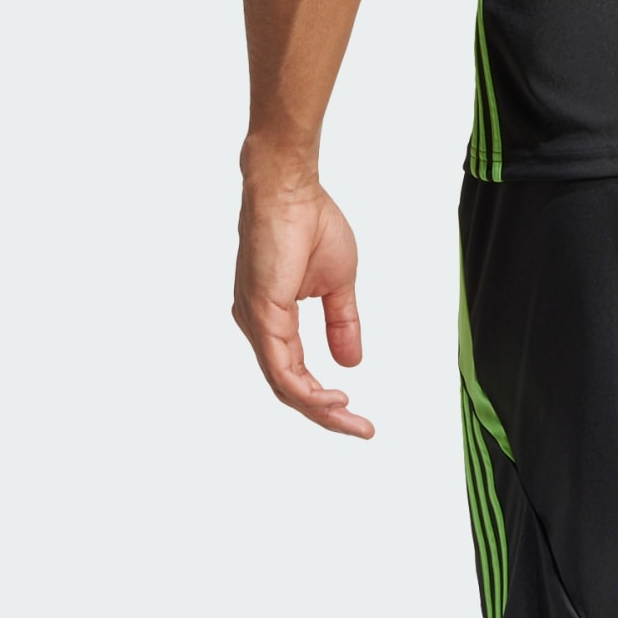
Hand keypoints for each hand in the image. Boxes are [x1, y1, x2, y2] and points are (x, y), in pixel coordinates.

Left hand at [232, 172, 374, 438]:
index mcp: (272, 319)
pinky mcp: (261, 313)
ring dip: (321, 409)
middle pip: (290, 389)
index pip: (297, 374)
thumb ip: (343, 326)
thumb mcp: (338, 286)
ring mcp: (256, 322)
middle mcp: (258, 325)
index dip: (327, 401)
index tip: (359, 416)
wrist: (291, 188)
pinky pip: (282, 369)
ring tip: (351, 420)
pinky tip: (333, 398)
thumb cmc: (310, 222)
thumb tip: (351, 363)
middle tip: (361, 430)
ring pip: (285, 386)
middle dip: (327, 415)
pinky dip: (308, 391)